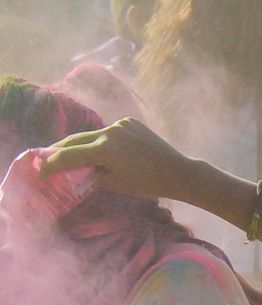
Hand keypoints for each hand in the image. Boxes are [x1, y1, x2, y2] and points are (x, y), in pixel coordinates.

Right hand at [39, 119, 200, 204]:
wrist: (178, 172)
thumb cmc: (148, 183)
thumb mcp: (115, 183)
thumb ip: (90, 174)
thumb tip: (75, 169)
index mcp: (104, 149)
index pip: (69, 156)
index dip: (51, 164)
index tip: (40, 172)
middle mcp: (109, 131)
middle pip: (75, 140)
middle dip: (58, 149)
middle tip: (44, 157)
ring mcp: (120, 124)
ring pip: (92, 134)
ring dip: (81, 144)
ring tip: (68, 153)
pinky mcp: (129, 121)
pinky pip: (108, 131)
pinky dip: (103, 140)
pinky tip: (106, 150)